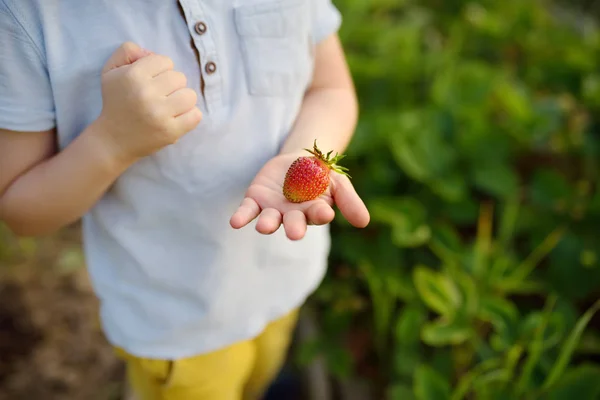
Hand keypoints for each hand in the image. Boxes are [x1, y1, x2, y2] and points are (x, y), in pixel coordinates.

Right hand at [95, 42, 202, 163]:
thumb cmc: (116, 102)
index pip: (165, 61)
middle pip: (180, 77)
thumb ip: (128, 51)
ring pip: (190, 95)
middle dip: (172, 85)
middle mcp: (147, 93)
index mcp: (133, 76)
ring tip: (170, 106)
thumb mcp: (111, 70)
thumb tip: (151, 52)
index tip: (151, 81)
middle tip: (160, 96)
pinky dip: (190, 116)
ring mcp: (160, 114)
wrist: (113, 140)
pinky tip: (177, 117)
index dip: (160, 70)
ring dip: (182, 99)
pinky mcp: (170, 131)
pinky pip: (196, 115)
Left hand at [230, 153, 369, 239]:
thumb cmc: (322, 176)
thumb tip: (364, 223)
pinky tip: (236, 222)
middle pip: (294, 222)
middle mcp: (293, 215)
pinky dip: (242, 217)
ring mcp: (274, 209)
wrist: (300, 161)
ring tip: (265, 227)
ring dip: (268, 224)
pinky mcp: (256, 200)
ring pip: (270, 220)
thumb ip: (350, 201)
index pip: (318, 214)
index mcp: (314, 212)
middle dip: (295, 227)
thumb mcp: (339, 183)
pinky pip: (248, 211)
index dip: (321, 213)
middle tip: (296, 233)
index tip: (325, 212)